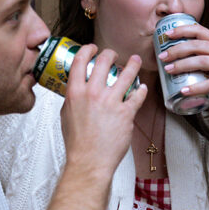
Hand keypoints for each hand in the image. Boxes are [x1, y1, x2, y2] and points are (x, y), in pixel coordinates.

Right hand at [60, 46, 145, 174]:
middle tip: (113, 55)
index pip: (80, 61)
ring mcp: (111, 102)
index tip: (93, 48)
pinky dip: (141, 90)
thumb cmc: (78, 143)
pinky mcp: (126, 112)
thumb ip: (72, 99)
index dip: (88, 50)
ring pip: (126, 74)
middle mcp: (93, 93)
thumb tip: (76, 89)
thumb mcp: (66, 115)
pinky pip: (137, 95)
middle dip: (110, 54)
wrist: (89, 161)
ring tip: (135, 61)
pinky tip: (142, 88)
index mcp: (75, 92)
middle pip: (104, 61)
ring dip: (132, 64)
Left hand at [158, 21, 208, 102]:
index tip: (167, 34)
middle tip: (162, 57)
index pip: (199, 30)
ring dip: (182, 65)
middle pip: (197, 45)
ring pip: (201, 62)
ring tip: (168, 70)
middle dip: (177, 50)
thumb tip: (178, 50)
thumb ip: (205, 51)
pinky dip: (195, 88)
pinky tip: (183, 90)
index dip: (182, 30)